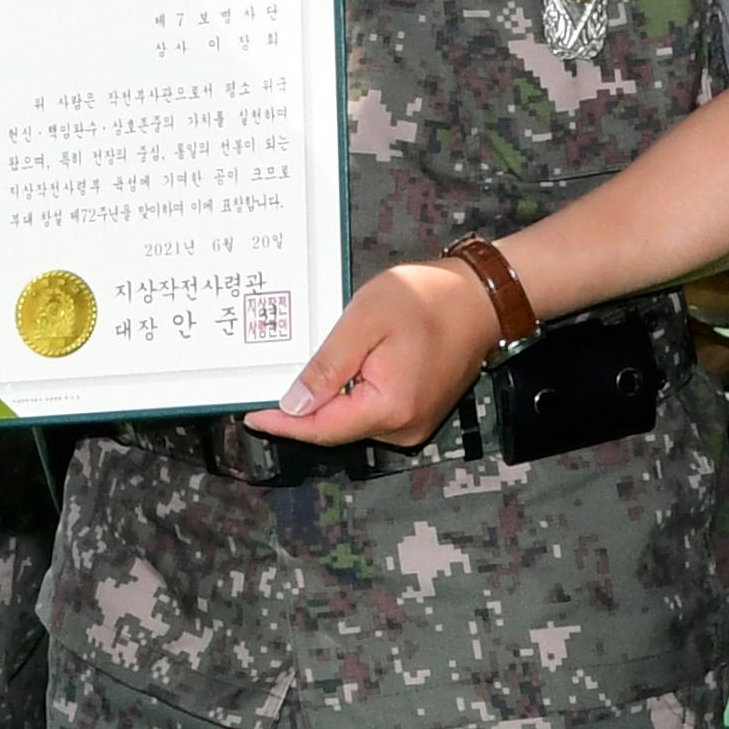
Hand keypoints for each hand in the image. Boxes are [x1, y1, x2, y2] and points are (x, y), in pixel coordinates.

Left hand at [243, 258, 496, 448]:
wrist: (479, 299)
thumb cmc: (426, 300)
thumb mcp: (365, 322)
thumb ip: (328, 366)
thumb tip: (293, 404)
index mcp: (390, 408)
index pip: (322, 428)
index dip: (284, 424)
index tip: (249, 415)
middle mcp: (403, 427)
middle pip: (335, 428)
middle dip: (301, 410)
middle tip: (266, 384)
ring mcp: (412, 423)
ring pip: (351, 420)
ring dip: (325, 401)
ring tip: (299, 373)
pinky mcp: (416, 412)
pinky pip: (370, 411)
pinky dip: (347, 396)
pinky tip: (335, 372)